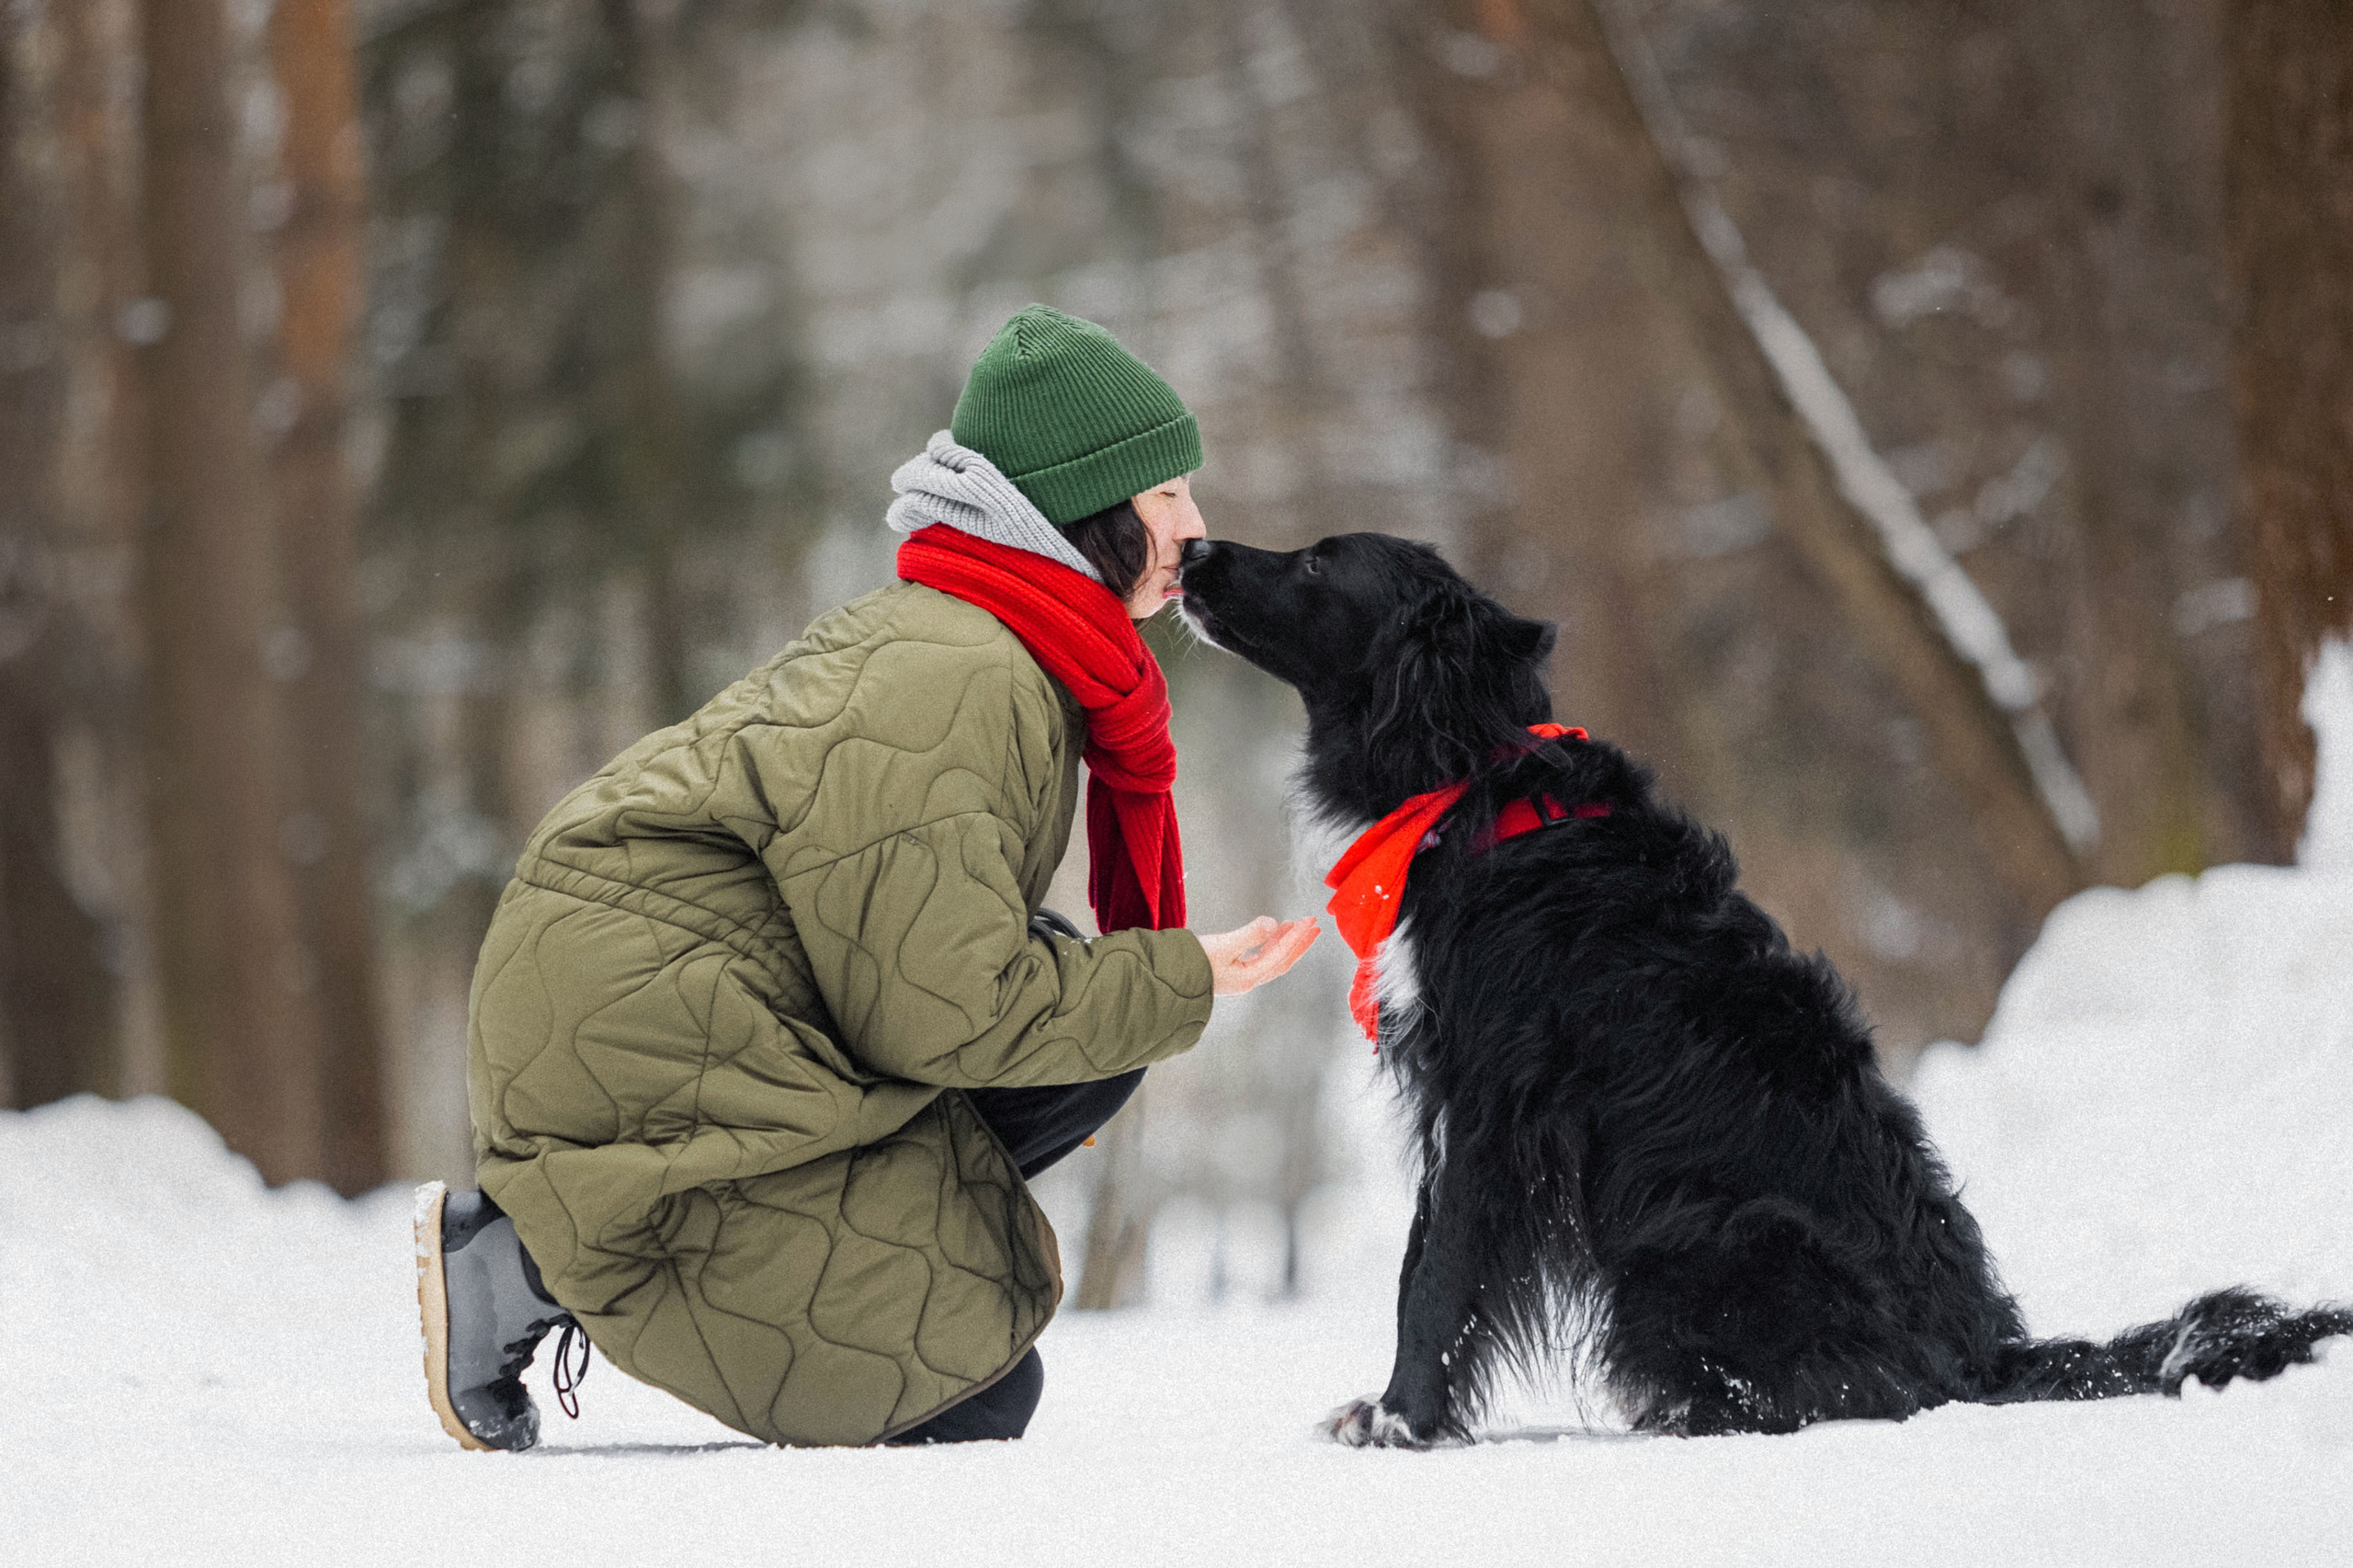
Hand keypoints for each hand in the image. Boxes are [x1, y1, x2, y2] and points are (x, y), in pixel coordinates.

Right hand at [1199, 916, 1320, 996]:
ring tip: (1294, 926)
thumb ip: (1249, 934)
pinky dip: (1268, 945)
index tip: (1309, 921)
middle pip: (1282, 961)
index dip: (1297, 937)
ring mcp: (1238, 979)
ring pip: (1270, 960)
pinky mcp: (1229, 973)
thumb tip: (1272, 923)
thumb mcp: (1222, 945)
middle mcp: (1247, 981)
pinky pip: (1258, 959)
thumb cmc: (1190, 965)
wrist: (1165, 982)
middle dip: (1298, 943)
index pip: (1280, 955)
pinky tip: (1269, 934)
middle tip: (1313, 926)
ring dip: (1284, 943)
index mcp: (1249, 978)